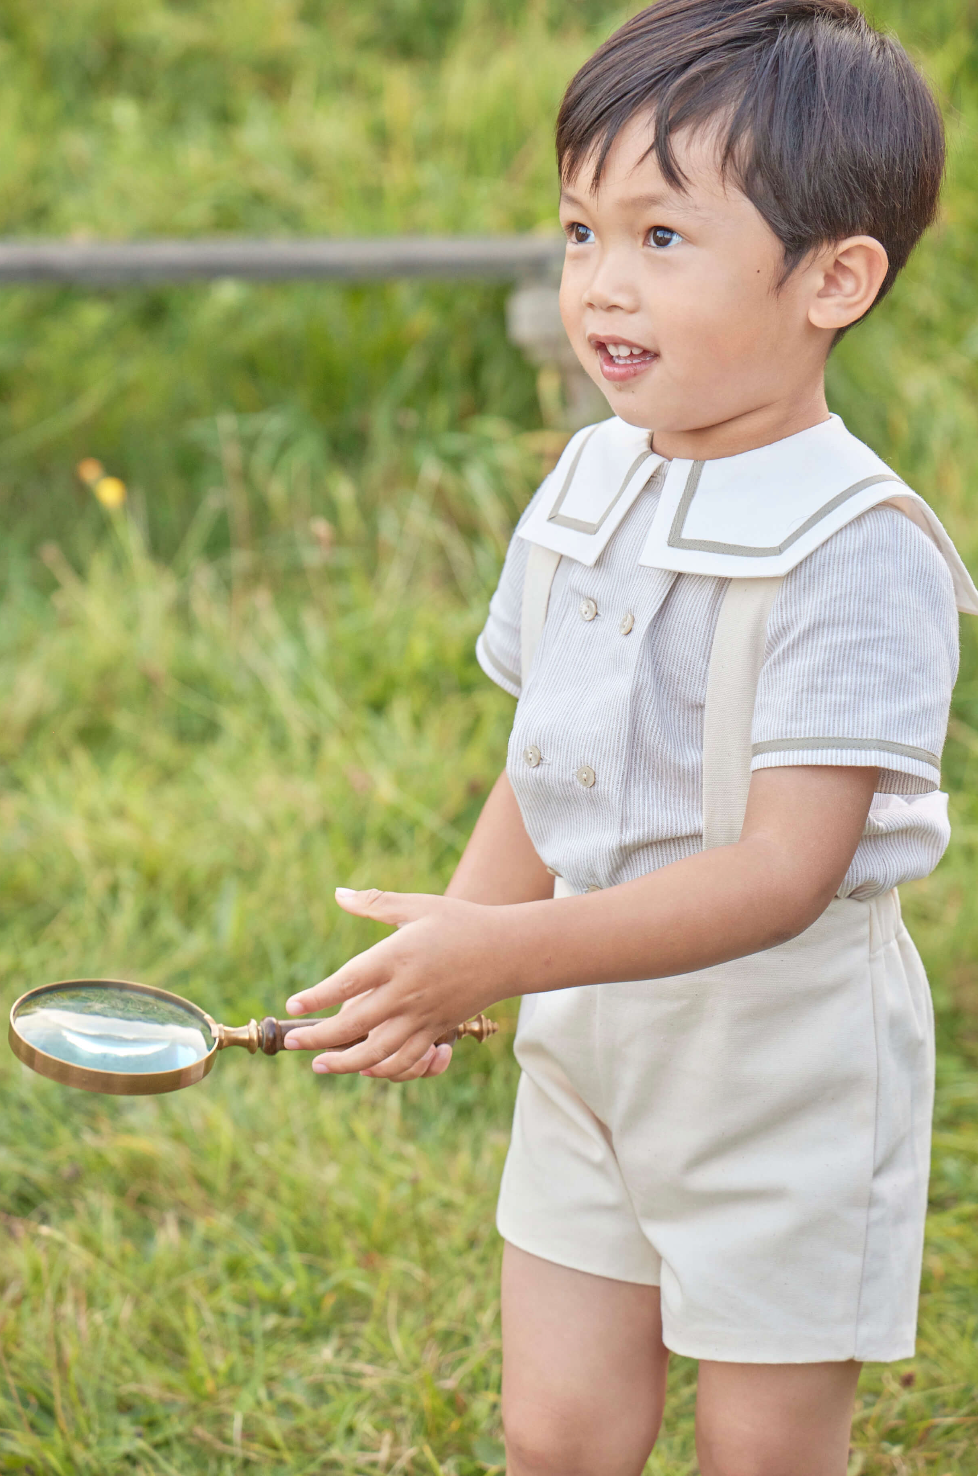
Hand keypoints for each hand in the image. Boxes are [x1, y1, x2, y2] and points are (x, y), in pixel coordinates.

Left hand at [283, 887, 514, 1079]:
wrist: (508, 951)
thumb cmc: (459, 922)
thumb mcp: (417, 905)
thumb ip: (374, 902)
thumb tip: (338, 894)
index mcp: (397, 957)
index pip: (347, 982)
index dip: (317, 998)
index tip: (293, 1006)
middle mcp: (407, 992)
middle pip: (354, 1024)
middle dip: (318, 1037)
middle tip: (293, 1041)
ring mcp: (423, 1016)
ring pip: (378, 1052)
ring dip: (344, 1063)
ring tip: (319, 1064)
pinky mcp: (437, 1029)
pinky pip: (407, 1060)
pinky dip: (384, 1069)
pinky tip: (364, 1067)